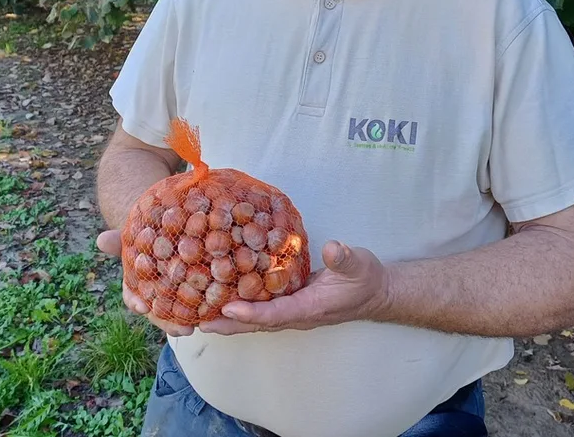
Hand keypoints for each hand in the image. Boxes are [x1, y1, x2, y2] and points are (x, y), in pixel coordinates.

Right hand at [96, 229, 195, 336]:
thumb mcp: (133, 237)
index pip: (134, 299)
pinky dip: (204, 310)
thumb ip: (119, 241)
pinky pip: (199, 304)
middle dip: (167, 322)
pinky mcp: (196, 292)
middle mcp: (155, 297)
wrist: (169, 229)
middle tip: (178, 329)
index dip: (136, 303)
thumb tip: (100, 240)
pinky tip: (212, 315)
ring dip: (185, 323)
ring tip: (193, 328)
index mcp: (138, 287)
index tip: (140, 306)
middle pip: (159, 313)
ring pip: (178, 314)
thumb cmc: (147, 235)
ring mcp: (175, 297)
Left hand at [198, 240, 389, 335]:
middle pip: (257, 323)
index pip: (275, 314)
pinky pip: (261, 308)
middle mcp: (296, 314)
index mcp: (310, 308)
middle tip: (197, 322)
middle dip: (228, 324)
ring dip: (228, 319)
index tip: (227, 309)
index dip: (251, 313)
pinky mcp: (290, 302)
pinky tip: (222, 298)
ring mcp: (292, 311)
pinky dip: (240, 307)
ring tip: (199, 313)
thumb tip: (332, 248)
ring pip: (256, 319)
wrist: (376, 292)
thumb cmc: (366, 279)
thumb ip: (344, 258)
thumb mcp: (359, 265)